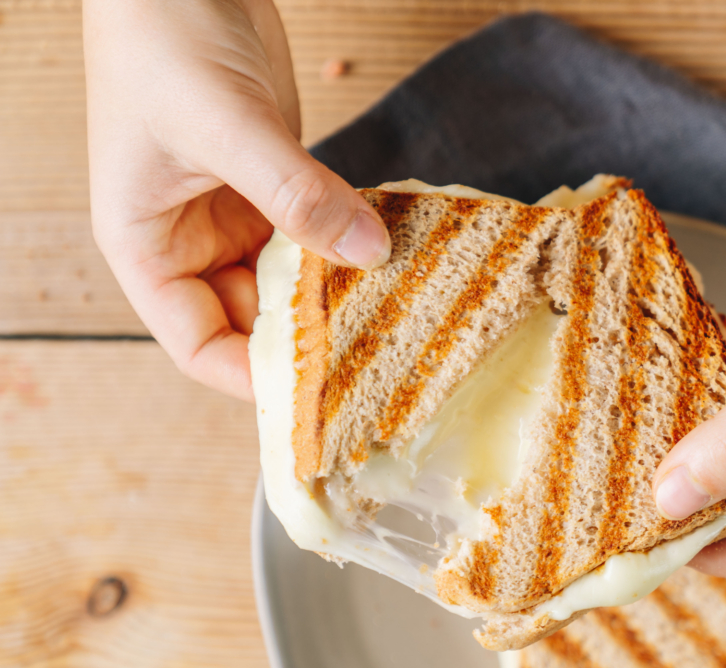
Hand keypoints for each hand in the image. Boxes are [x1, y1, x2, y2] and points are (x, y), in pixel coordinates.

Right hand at [83, 0, 390, 400]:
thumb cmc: (162, 39)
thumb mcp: (227, 126)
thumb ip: (296, 194)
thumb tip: (369, 253)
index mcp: (147, 246)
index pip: (200, 345)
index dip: (256, 377)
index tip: (321, 389)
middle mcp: (188, 243)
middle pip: (253, 321)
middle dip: (310, 337)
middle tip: (380, 351)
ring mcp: (233, 214)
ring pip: (291, 280)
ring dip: (338, 292)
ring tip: (397, 310)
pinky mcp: (274, 184)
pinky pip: (315, 234)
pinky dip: (348, 245)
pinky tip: (391, 256)